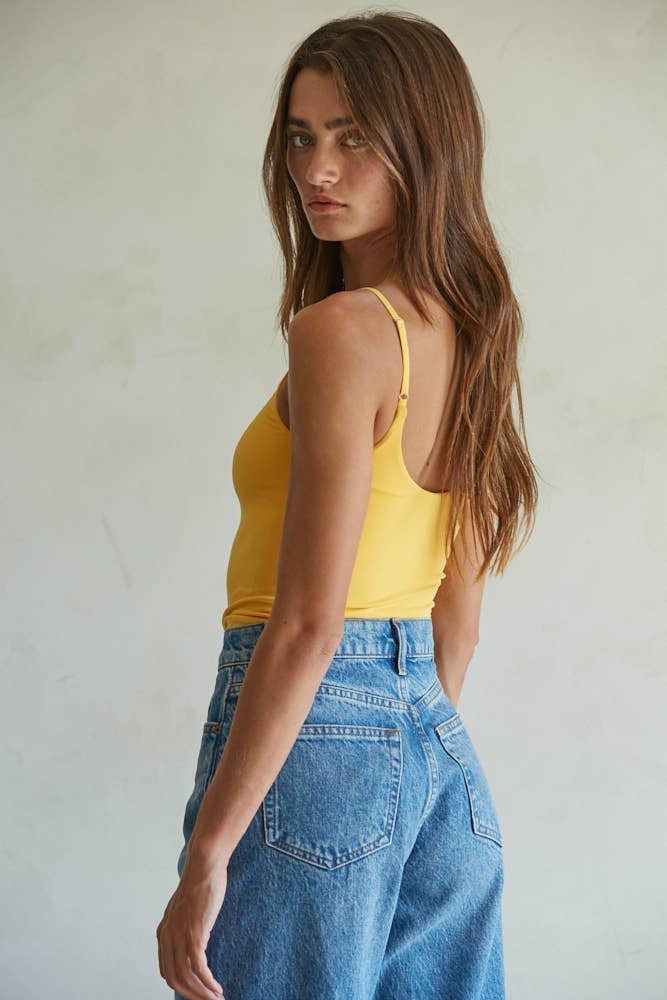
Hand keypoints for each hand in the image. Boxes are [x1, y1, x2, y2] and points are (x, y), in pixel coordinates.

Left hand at [156, 849, 228, 999]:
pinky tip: (217, 988)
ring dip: (202, 993)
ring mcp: (179, 936)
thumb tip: (195, 938)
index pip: (167, 970)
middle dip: (191, 995)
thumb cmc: (201, 883)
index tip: (197, 992)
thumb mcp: (187, 909)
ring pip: (186, 978)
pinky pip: (198, 968)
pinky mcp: (194, 934)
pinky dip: (208, 983)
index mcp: (164, 932)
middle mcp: (167, 937)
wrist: (204, 865)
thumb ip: (186, 925)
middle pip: (174, 979)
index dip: (182, 986)